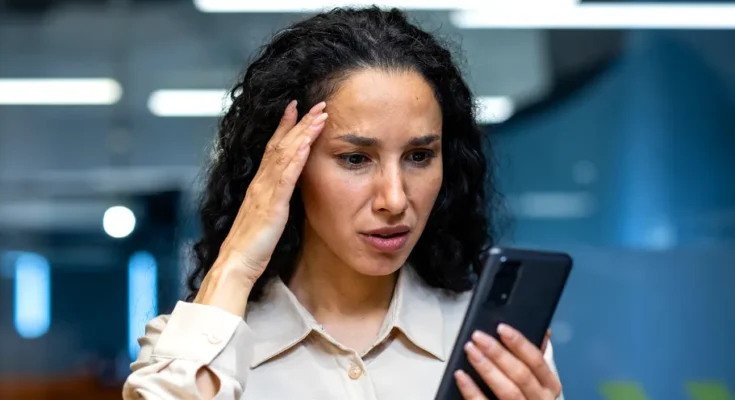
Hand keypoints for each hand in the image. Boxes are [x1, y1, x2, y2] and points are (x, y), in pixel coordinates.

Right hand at [194, 100, 327, 313]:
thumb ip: (274, 203)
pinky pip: (285, 177)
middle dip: (299, 121)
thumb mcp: (266, 218)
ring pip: (284, 154)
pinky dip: (296, 157)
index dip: (286, 128)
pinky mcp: (271, 205)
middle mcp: (260, 183)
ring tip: (320, 114)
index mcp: (260, 186)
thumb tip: (284, 195)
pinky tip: (307, 143)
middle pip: (280, 144)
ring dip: (303, 132)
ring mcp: (264, 192)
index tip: (297, 109)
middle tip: (316, 102)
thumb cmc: (250, 247)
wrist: (236, 264)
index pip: (273, 149)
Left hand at [454, 325, 561, 399]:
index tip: (501, 328)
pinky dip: (471, 390)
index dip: (519, 343)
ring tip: (470, 350)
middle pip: (521, 374)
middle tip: (478, 337)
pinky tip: (461, 376)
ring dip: (486, 368)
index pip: (537, 360)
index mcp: (549, 386)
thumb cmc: (523, 396)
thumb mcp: (535, 380)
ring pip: (508, 390)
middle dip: (498, 353)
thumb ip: (532, 359)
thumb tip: (541, 332)